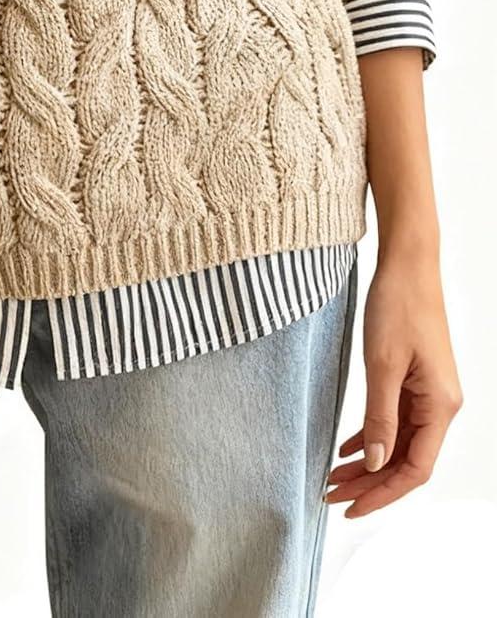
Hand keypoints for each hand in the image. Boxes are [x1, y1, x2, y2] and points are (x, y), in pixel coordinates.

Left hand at [324, 251, 462, 517]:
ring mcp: (428, 393)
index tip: (351, 507)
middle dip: (370, 482)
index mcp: (439, 405)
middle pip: (406, 460)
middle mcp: (439, 405)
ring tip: (333, 477)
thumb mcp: (382, 364)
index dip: (383, 493)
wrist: (407, 264)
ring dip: (369, 462)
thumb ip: (379, 416)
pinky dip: (372, 436)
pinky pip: (395, 420)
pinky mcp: (414, 379)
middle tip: (331, 495)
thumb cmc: (398, 305)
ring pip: (398, 442)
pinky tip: (348, 447)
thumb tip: (375, 464)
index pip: (415, 469)